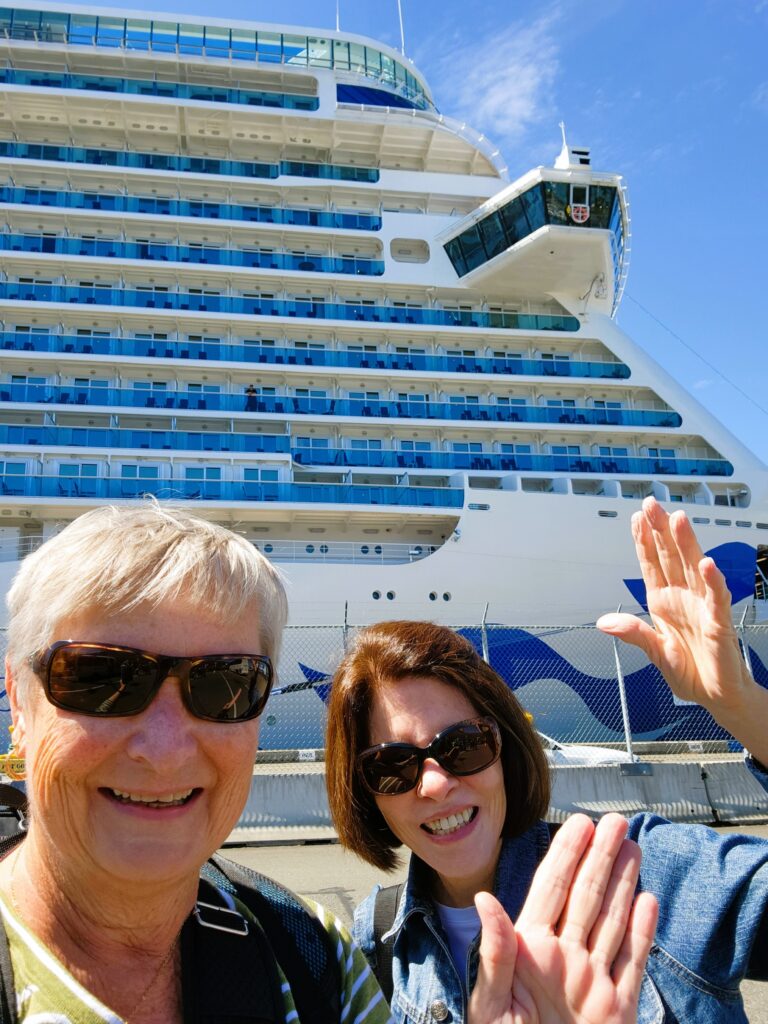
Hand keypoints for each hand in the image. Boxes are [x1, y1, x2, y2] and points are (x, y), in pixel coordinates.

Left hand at [469, 814, 657, 1023]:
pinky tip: (648, 901)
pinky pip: (631, 964)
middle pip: (586, 896)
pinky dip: (642, 933)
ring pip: (611, 921)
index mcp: (529, 952)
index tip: (579, 824)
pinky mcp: (615, 1009)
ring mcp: (591, 982)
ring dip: (623, 883)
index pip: (551, 891)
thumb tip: (486, 900)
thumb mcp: (491, 1008)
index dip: (566, 855)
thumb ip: (496, 954)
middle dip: (601, 857)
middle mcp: (563, 959)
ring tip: (632, 846)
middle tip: (617, 820)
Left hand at [596, 496, 749, 713]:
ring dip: (686, 544)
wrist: (716, 696)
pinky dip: (712, 581)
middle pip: (671, 557)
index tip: (636, 517)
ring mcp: (702, 607)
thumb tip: (604, 622)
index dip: (644, 541)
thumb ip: (633, 634)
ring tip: (677, 520)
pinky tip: (707, 563)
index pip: (652, 564)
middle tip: (652, 504)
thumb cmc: (690, 672)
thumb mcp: (654, 652)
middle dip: (661, 531)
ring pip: (694, 568)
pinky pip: (716, 598)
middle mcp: (682, 598)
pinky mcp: (719, 623)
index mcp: (663, 602)